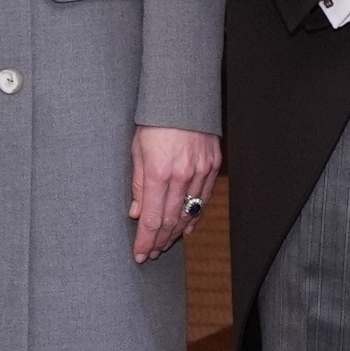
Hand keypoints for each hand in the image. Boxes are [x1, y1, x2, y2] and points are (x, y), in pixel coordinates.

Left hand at [128, 126, 221, 263]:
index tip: (140, 254)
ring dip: (176, 232)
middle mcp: (181, 175)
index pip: (152, 218)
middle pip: (170, 220)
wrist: (184, 96)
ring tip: (165, 245)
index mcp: (158, 172)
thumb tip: (137, 213)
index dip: (145, 240)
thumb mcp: (137, 150)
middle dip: (159, 241)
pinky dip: (194, 216)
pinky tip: (186, 227)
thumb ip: (138, 183)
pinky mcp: (212, 166)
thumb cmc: (155, 120)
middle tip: (151, 254)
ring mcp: (200, 171)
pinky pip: (203, 199)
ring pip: (189, 213)